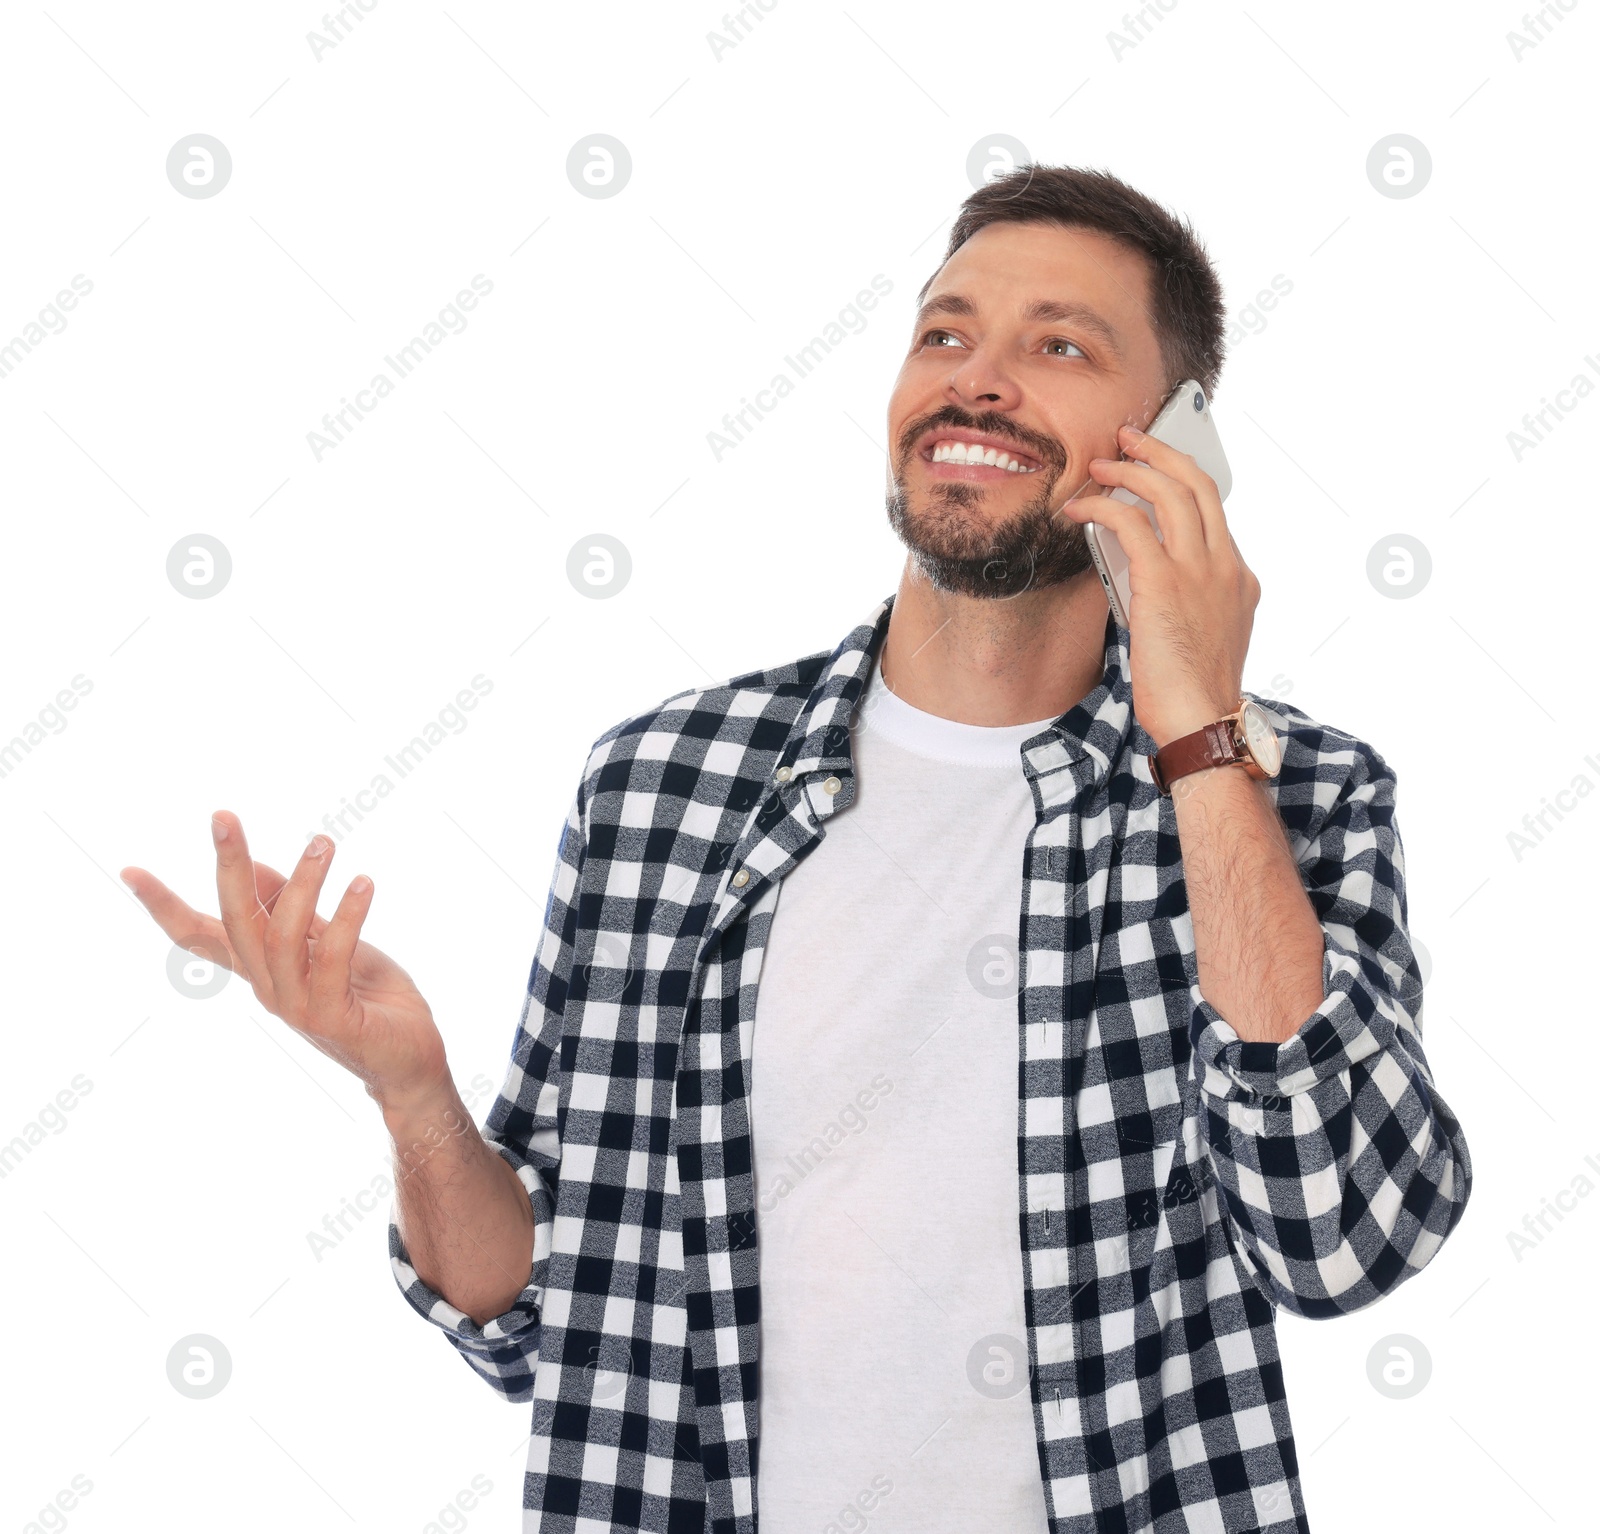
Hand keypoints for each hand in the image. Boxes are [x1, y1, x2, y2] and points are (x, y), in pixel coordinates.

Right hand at [121, 812, 448, 1110]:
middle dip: (227, 867)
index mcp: (263, 969)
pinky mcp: (332, 1018)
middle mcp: (270, 988)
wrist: (411, 1061)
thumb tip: (254, 864)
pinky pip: (330, 959)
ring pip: (282, 936)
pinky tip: (363, 883)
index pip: (202, 935)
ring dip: (304, 884)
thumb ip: (295, 909)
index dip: (164, 907)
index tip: (129, 871)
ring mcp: (297, 1007)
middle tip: (222, 816)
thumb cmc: (371, 999)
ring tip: (324, 842)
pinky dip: (347, 917)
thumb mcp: (329, 942)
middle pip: (235, 922)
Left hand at [1059, 422, 1259, 747]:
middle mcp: (1226, 565)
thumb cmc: (1193, 691)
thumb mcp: (1200, 634)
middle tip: (1129, 439)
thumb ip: (1183, 599)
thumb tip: (1140, 577)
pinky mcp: (1165, 582)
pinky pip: (1131, 524)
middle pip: (1197, 483)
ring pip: (1169, 491)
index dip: (1181, 480)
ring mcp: (1200, 570)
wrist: (1202, 720)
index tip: (1154, 469)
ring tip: (1100, 464)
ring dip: (1130, 470)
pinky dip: (1102, 508)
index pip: (1213, 510)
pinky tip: (1079, 511)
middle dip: (1160, 453)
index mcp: (1239, 577)